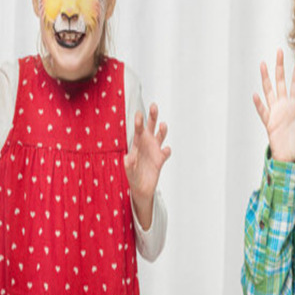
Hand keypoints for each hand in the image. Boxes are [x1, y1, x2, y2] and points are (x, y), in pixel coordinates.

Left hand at [123, 104, 170, 229]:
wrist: (141, 188)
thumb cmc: (133, 177)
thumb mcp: (129, 171)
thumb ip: (129, 164)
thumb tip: (127, 158)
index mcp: (137, 144)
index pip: (138, 130)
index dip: (139, 122)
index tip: (139, 114)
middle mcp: (147, 144)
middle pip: (150, 127)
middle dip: (152, 116)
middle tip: (153, 106)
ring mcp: (154, 150)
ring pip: (160, 136)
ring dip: (162, 130)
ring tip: (162, 125)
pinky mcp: (161, 158)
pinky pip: (166, 151)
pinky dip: (166, 150)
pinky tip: (165, 150)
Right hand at [253, 49, 294, 162]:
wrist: (289, 158)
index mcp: (294, 107)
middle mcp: (284, 107)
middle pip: (281, 82)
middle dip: (280, 67)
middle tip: (279, 51)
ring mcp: (275, 113)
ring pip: (269, 91)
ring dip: (266, 78)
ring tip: (263, 64)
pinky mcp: (269, 123)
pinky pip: (263, 111)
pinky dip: (259, 104)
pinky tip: (255, 95)